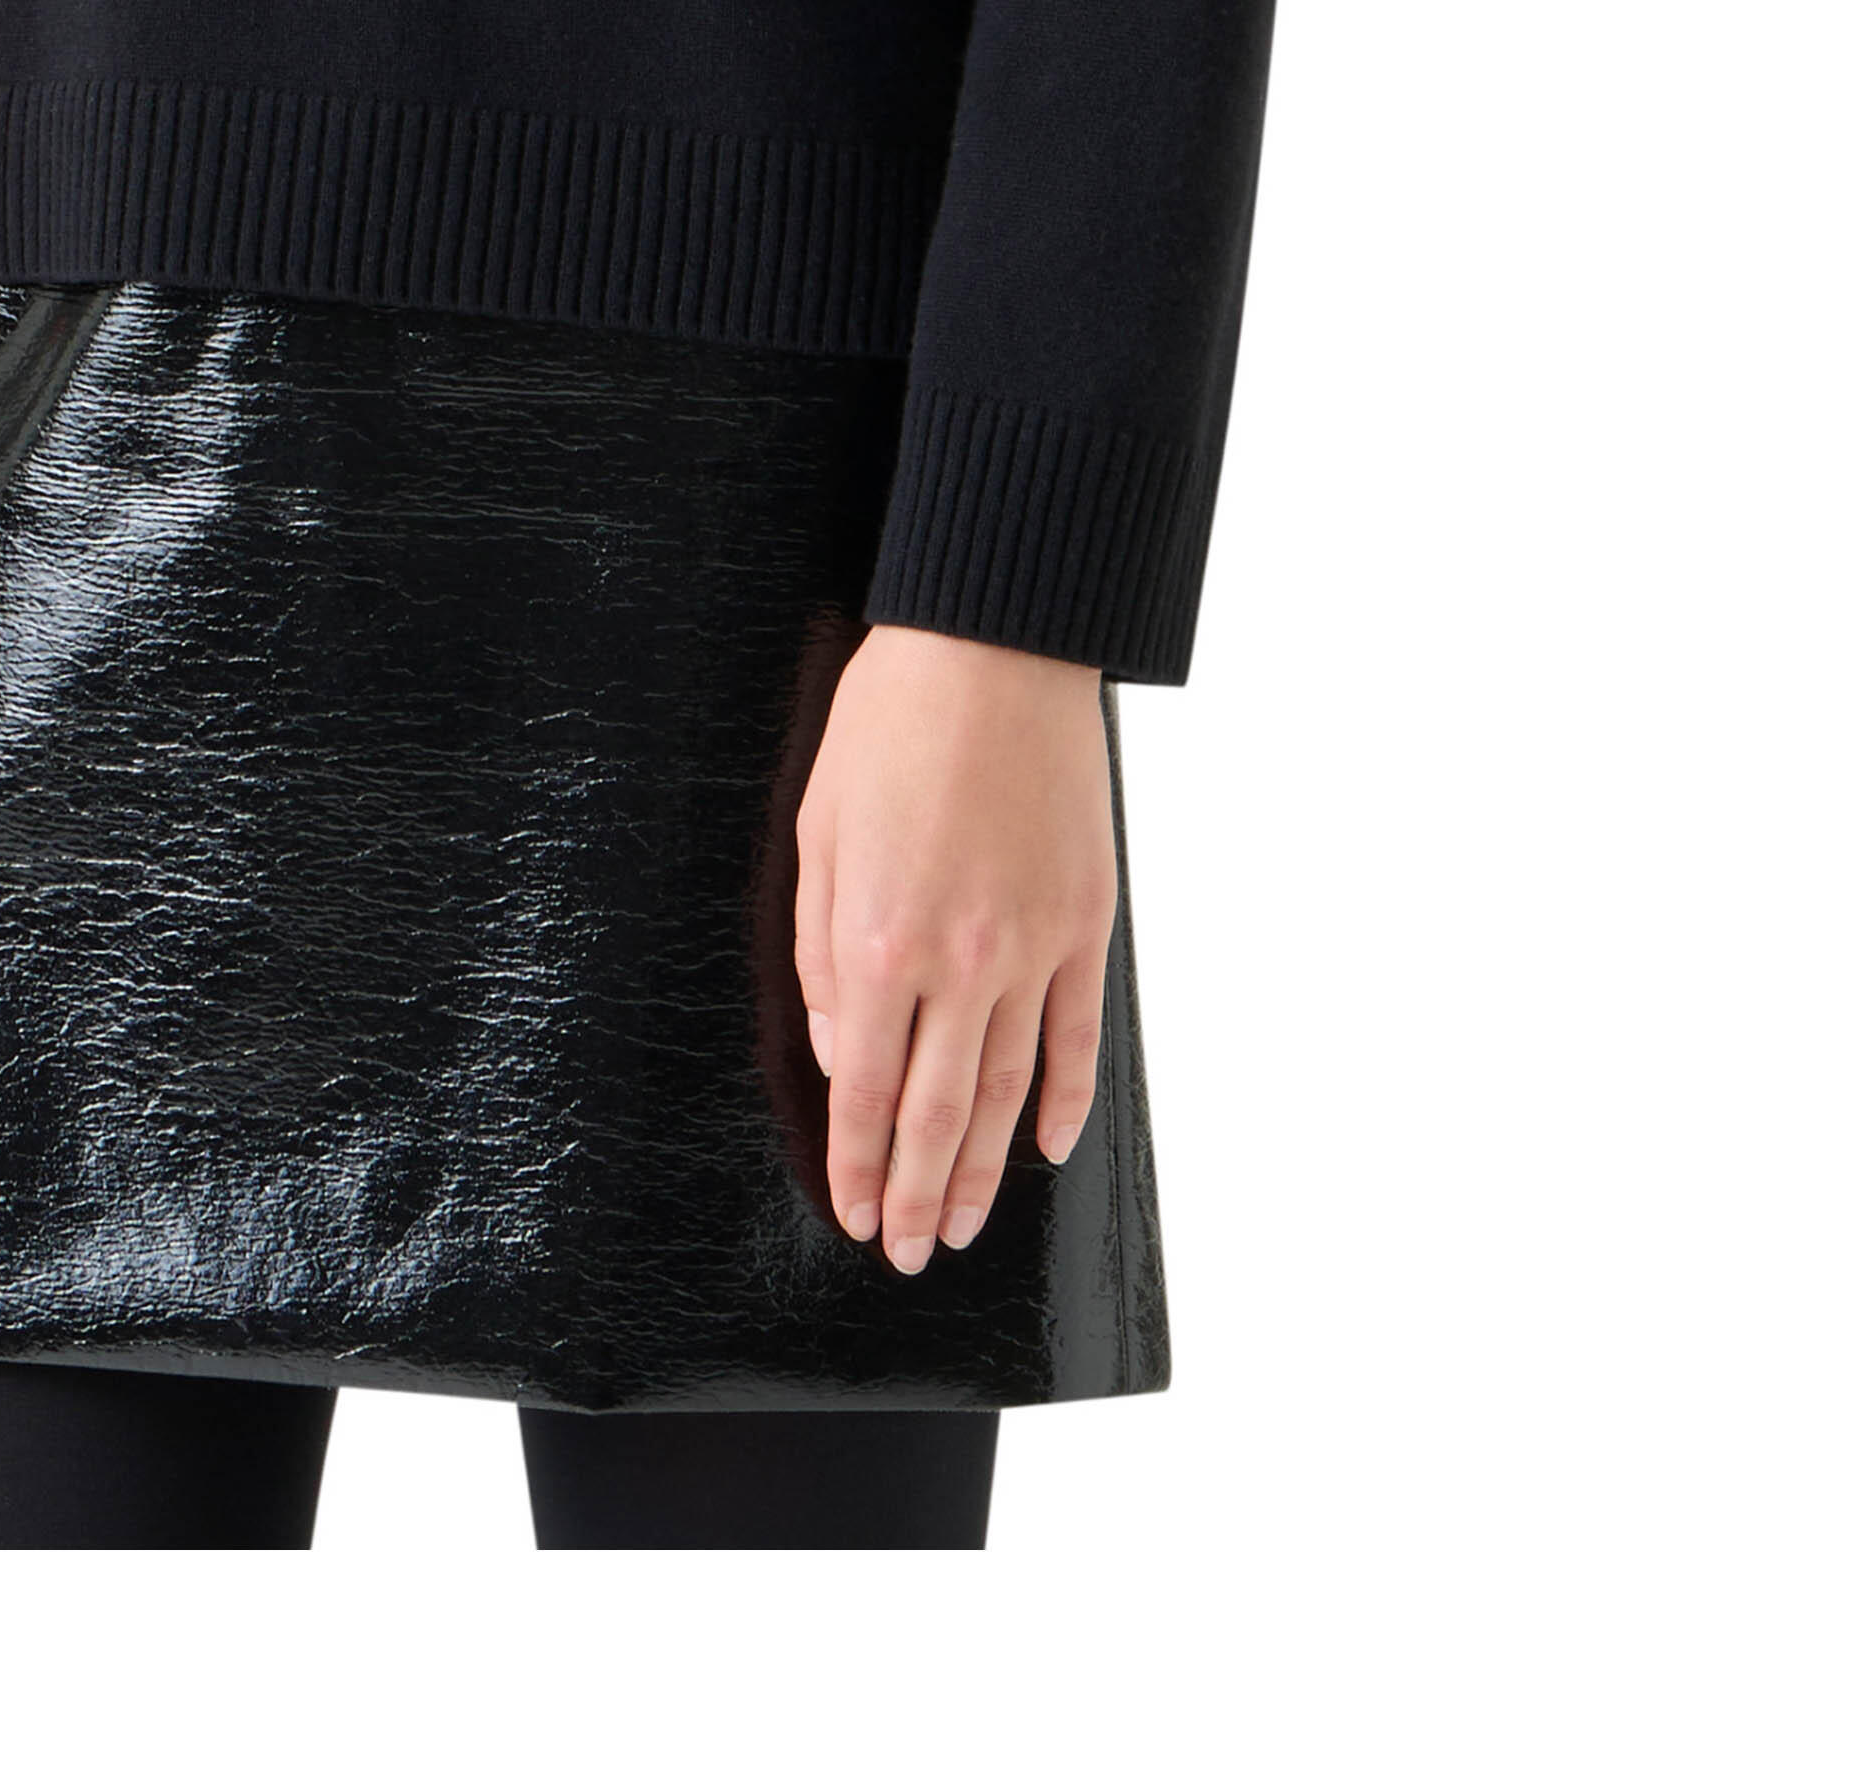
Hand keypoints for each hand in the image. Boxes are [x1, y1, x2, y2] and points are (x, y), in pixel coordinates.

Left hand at [792, 624, 1115, 1269]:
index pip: (863, 1091)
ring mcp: (1032, 949)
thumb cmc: (891, 728)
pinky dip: (1064, 1101)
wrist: (992, 651)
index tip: (854, 1215)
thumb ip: (819, 953)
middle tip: (910, 1252)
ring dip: (982, 1169)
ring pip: (1006, 1092)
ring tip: (964, 1225)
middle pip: (936, 1114)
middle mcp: (960, 965)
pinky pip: (1076, 1035)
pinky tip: (1045, 1147)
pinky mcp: (1085, 922)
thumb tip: (834, 1048)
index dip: (857, 1164)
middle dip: (917, 1194)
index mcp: (878, 944)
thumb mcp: (818, 833)